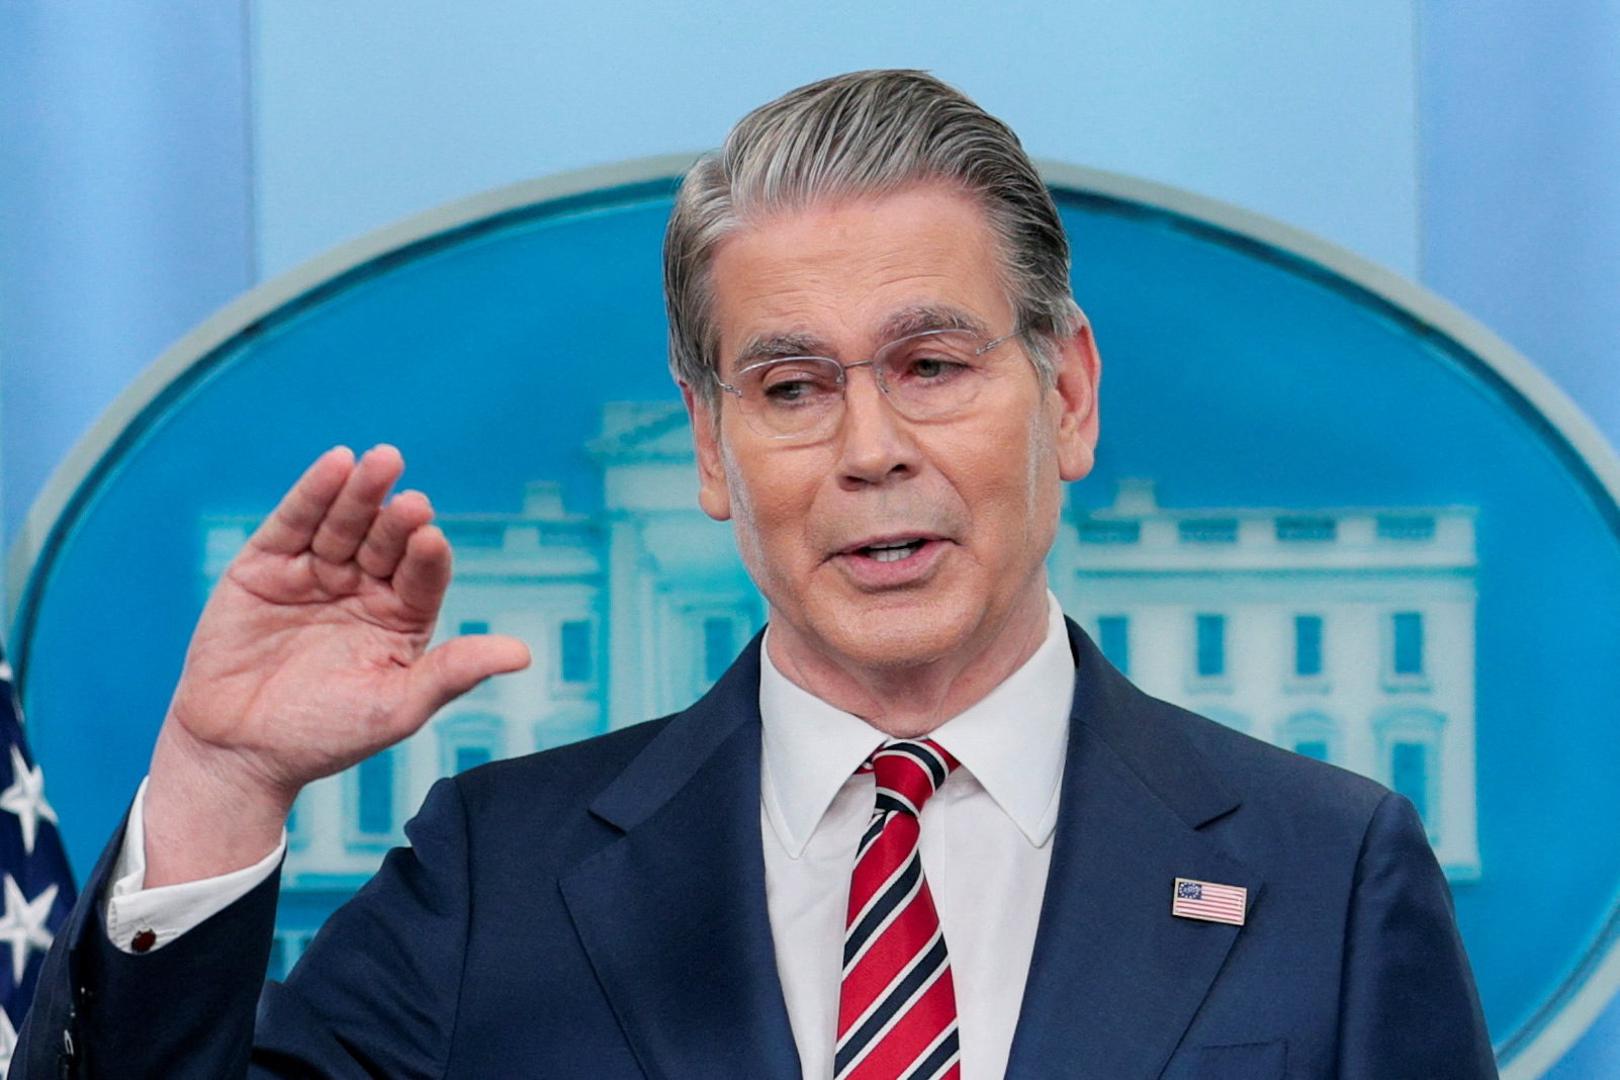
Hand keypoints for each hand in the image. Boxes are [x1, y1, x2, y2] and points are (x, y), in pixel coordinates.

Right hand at [143, 445, 529, 885]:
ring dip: (361, 493)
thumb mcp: (396, 708)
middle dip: (397, 519)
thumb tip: (524, 654)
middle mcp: (363, 586)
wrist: (238, 753)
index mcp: (402, 616)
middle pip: (385, 541)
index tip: (431, 540)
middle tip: (413, 501)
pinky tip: (336, 464)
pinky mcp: (264, 566)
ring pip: (343, 523)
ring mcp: (315, 572)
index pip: (423, 575)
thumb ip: (453, 674)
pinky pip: (293, 523)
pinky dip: (312, 493)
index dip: (427, 557)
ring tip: (381, 462)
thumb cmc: (324, 737)